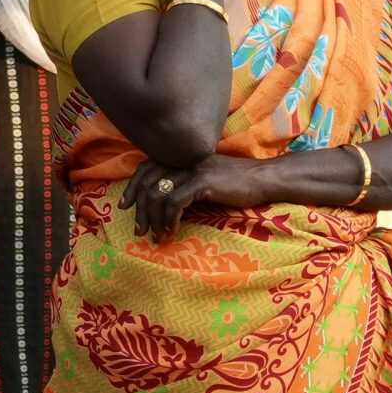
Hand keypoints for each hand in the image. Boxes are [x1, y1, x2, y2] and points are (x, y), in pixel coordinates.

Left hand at [122, 153, 254, 239]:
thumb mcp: (206, 177)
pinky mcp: (203, 182)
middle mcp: (183, 159)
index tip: (125, 207)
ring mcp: (192, 169)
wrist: (266, 179)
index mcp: (181, 156)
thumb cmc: (239, 182)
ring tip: (157, 236)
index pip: (145, 168)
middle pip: (148, 183)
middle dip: (140, 210)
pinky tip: (173, 231)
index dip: (132, 188)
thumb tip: (164, 201)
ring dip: (154, 220)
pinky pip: (175, 203)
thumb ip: (185, 181)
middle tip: (140, 231)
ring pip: (158, 195)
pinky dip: (169, 220)